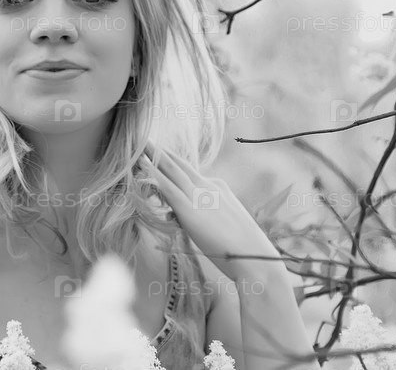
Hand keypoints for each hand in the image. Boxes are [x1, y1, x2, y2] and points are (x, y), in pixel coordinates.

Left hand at [141, 142, 283, 282]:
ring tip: (140, 143)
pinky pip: (168, 187)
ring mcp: (199, 197)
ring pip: (172, 171)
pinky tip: (142, 164)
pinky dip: (154, 174)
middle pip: (180, 165)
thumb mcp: (222, 224)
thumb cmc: (242, 248)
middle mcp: (209, 186)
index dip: (172, 162)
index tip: (159, 153)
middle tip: (145, 138)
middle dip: (161, 151)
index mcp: (218, 188)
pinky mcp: (190, 211)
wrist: (255, 257)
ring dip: (155, 155)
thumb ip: (201, 215)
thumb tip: (176, 215)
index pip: (190, 173)